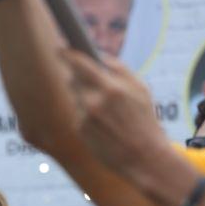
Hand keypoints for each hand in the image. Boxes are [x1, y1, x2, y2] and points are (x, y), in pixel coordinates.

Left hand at [63, 50, 172, 176]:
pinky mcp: (79, 130)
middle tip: (87, 77)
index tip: (59, 47)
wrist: (143, 158)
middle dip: (78, 76)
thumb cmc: (145, 120)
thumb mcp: (141, 88)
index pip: (80, 63)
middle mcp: (93, 102)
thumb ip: (119, 68)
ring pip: (76, 96)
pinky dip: (86, 112)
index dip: (67, 53)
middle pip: (74, 79)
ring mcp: (84, 117)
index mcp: (110, 88)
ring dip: (84, 96)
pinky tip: (102, 122)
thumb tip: (99, 55)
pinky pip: (78, 113)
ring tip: (105, 108)